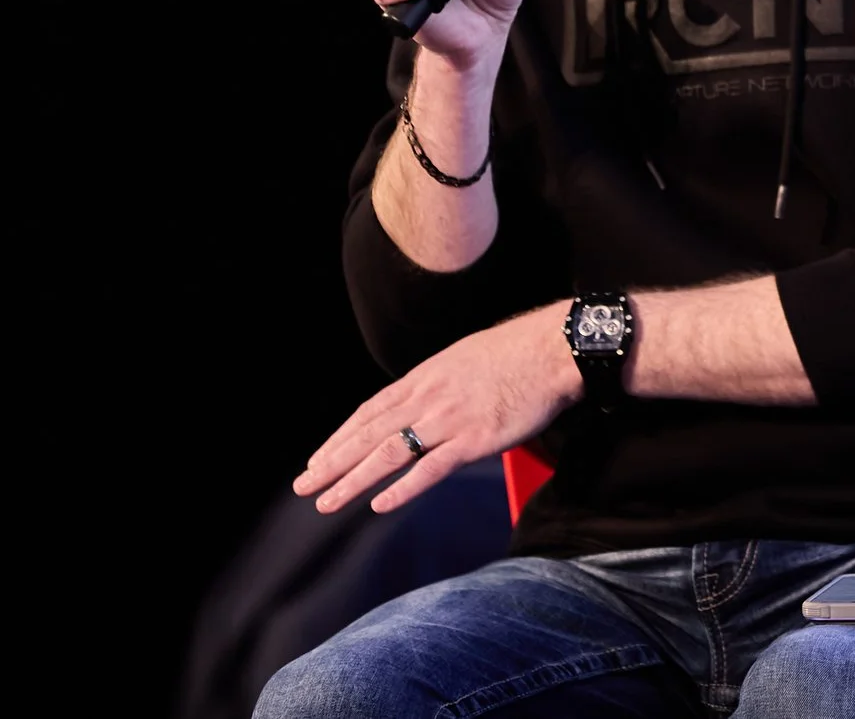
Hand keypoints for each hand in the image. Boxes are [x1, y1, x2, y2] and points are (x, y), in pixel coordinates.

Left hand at [291, 302, 578, 516]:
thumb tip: (422, 400)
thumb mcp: (461, 359)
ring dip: (353, 480)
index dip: (340, 438)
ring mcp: (448, 419)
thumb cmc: (514, 353)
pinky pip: (431, 468)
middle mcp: (427, 398)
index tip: (318, 459)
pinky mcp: (474, 440)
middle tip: (304, 486)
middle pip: (369, 434)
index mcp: (423, 378)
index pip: (369, 412)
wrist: (551, 350)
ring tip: (326, 502)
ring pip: (389, 453)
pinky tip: (379, 504)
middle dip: (332, 461)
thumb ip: (437, 383)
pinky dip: (403, 488)